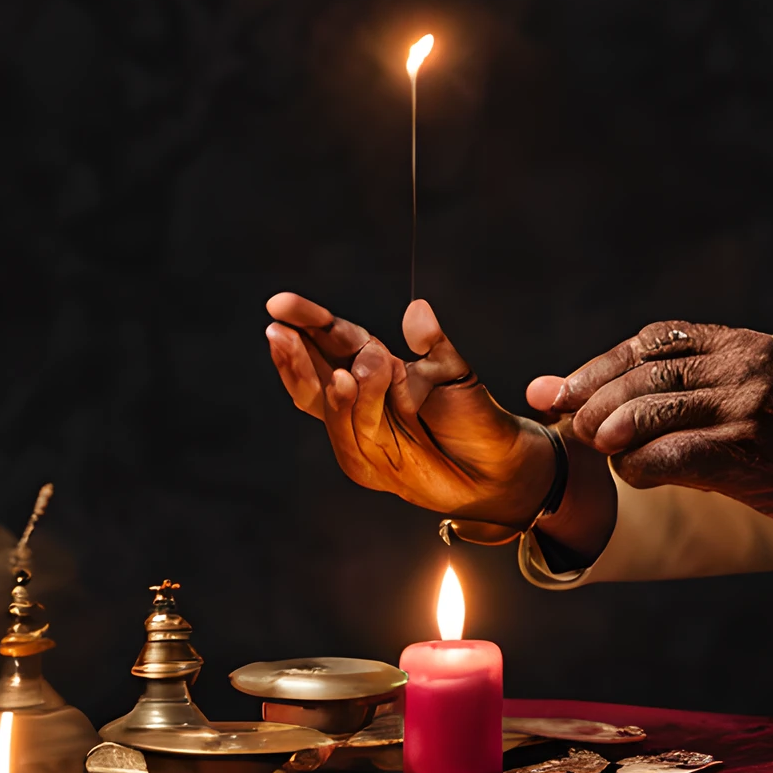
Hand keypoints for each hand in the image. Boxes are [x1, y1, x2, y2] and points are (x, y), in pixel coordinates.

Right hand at [265, 293, 556, 526]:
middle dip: (295, 352)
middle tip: (278, 330)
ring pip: (330, 404)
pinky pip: (351, 434)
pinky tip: (346, 383)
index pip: (333, 337)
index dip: (307, 319)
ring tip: (349, 371)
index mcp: (376, 364)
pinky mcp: (366, 465)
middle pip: (315, 371)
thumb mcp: (455, 372)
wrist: (493, 469)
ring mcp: (359, 431)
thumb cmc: (473, 415)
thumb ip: (433, 344)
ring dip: (336, 386)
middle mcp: (360, 397)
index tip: (279, 304)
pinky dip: (348, 409)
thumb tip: (417, 308)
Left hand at [531, 322, 772, 548]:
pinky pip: (670, 455)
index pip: (653, 340)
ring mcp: (747, 405)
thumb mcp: (760, 389)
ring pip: (650, 410)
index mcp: (743, 343)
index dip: (601, 365)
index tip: (562, 387)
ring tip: (596, 447)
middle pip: (644, 371)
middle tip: (569, 422)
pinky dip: (640, 467)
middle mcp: (743, 364)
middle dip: (593, 397)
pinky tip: (634, 476)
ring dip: (610, 432)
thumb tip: (613, 401)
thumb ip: (696, 387)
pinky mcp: (748, 450)